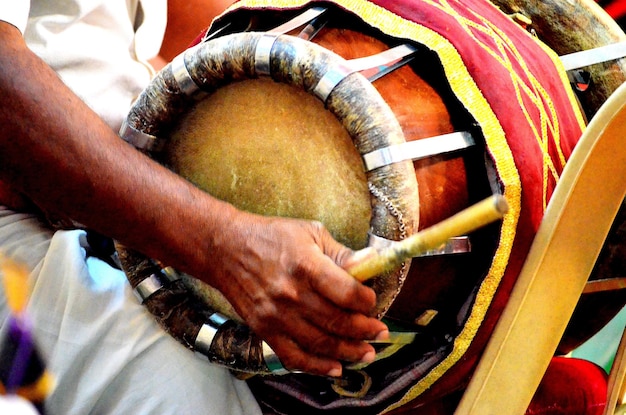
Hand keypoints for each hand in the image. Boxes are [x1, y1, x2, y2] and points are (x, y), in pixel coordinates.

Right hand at [203, 212, 387, 376]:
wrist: (226, 249)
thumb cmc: (272, 237)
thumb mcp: (310, 233)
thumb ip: (341, 252)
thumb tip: (373, 260)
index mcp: (306, 265)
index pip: (347, 293)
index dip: (366, 302)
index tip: (372, 302)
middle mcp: (291, 294)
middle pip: (337, 321)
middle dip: (365, 331)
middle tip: (380, 334)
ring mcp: (276, 315)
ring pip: (321, 343)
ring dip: (349, 351)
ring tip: (367, 353)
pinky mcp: (264, 329)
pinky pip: (294, 356)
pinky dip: (317, 366)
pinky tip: (336, 368)